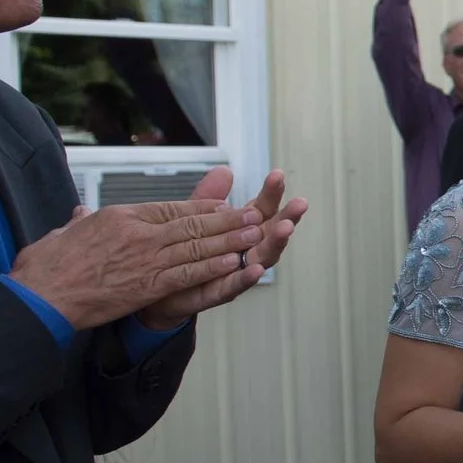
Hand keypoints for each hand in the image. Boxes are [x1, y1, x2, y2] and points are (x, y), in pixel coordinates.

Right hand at [9, 179, 275, 332]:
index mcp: (120, 216)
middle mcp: (137, 233)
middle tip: (252, 214)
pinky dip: (211, 267)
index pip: (170, 207)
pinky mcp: (146, 286)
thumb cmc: (46, 267)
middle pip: (190, 223)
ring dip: (228, 240)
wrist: (40, 295)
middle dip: (225, 219)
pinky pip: (187, 274)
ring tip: (253, 234)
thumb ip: (79, 223)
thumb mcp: (63, 233)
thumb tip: (80, 214)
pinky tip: (232, 262)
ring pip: (195, 246)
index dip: (201, 207)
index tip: (222, 205)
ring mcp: (144, 259)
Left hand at [131, 169, 308, 331]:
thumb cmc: (185, 251)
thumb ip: (209, 197)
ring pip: (262, 257)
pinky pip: (236, 285)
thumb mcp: (194, 218)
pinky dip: (247, 278)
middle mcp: (246, 249)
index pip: (263, 208)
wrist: (162, 287)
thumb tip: (224, 171)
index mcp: (242, 228)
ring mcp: (237, 271)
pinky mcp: (220, 291)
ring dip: (276, 243)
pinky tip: (257, 270)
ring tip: (285, 229)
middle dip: (287, 217)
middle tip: (300, 204)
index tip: (277, 175)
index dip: (271, 192)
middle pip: (271, 231)